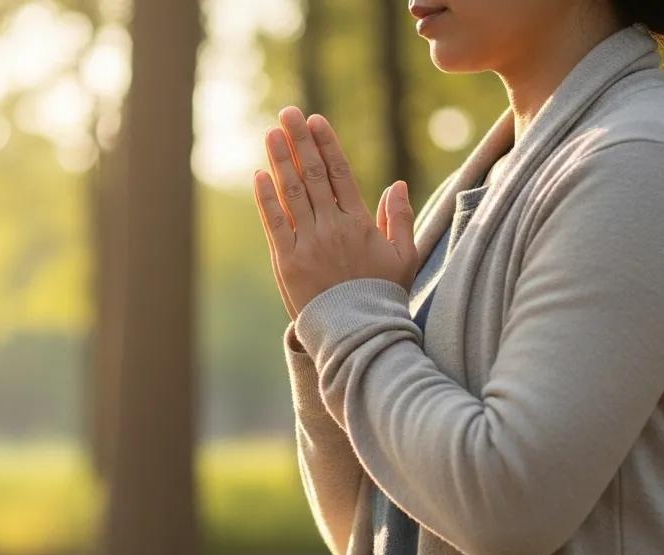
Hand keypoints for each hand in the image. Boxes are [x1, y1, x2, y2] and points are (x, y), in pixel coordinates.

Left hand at [251, 105, 420, 320]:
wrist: (358, 333)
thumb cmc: (381, 296)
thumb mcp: (404, 256)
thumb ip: (400, 219)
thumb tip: (396, 185)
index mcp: (359, 222)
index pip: (340, 173)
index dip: (326, 144)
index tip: (315, 120)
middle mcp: (332, 227)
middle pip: (313, 175)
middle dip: (299, 141)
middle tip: (287, 113)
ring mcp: (308, 243)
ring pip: (292, 193)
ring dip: (281, 160)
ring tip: (272, 133)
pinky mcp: (287, 261)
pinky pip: (274, 222)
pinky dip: (266, 197)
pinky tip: (259, 174)